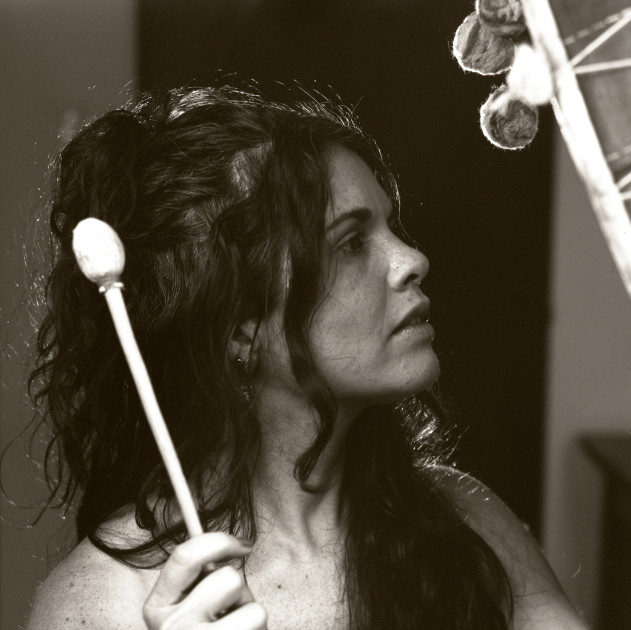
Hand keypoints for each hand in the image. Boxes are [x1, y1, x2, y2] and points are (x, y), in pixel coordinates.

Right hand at [143, 532, 266, 628]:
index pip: (186, 555)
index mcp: (157, 607)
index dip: (221, 540)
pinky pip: (259, 626)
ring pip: (254, 608)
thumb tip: (235, 545)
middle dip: (241, 592)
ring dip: (253, 618)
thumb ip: (199, 580)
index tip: (243, 545)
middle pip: (229, 579)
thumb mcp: (186, 609)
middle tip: (230, 612)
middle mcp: (172, 628)